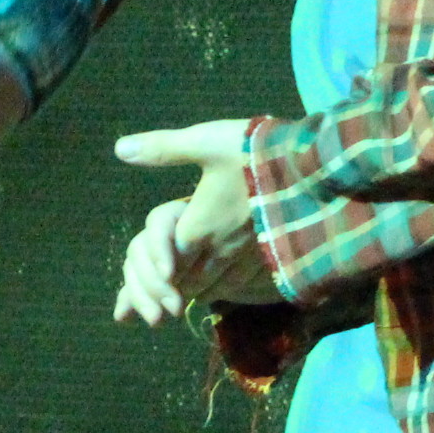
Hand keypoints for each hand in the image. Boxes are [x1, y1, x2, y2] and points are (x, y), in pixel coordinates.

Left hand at [109, 118, 277, 323]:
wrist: (312, 168)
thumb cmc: (253, 153)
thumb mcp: (204, 142)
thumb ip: (163, 149)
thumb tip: (121, 148)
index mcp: (198, 227)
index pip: (165, 265)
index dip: (152, 275)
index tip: (148, 275)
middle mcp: (219, 250)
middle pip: (187, 284)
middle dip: (171, 289)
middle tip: (161, 286)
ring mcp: (246, 257)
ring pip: (213, 288)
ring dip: (196, 289)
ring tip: (186, 285)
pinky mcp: (268, 256)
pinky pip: (240, 286)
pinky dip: (224, 287)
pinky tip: (222, 278)